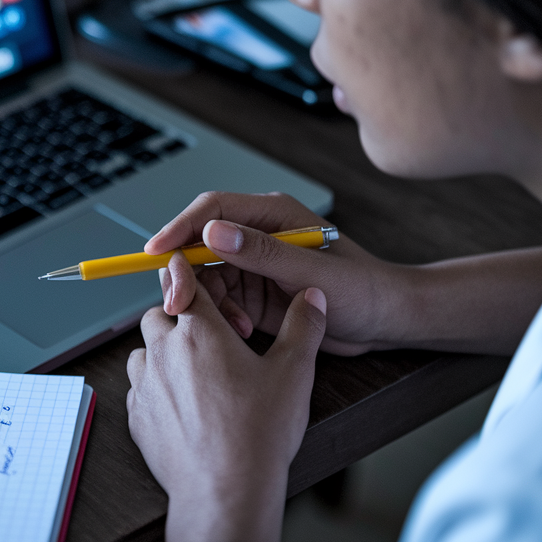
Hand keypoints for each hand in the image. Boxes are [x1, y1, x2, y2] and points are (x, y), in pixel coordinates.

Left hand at [127, 267, 326, 541]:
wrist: (225, 491)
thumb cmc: (259, 432)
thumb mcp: (293, 373)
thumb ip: (303, 326)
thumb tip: (312, 296)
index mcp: (200, 332)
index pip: (183, 283)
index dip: (187, 273)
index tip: (188, 266)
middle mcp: (164, 353)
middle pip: (158, 315)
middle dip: (178, 317)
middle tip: (209, 335)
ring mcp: (145, 387)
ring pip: (143, 352)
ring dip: (162, 353)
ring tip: (195, 370)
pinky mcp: (137, 419)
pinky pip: (139, 390)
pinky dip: (155, 388)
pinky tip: (183, 404)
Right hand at [147, 191, 412, 355]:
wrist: (385, 321)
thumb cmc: (361, 289)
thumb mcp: (312, 272)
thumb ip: (263, 252)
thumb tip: (214, 233)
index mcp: (271, 214)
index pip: (212, 210)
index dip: (180, 228)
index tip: (155, 251)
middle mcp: (257, 234)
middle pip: (199, 244)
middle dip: (186, 273)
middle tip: (180, 303)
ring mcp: (253, 264)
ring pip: (205, 276)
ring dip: (208, 302)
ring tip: (234, 325)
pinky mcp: (253, 292)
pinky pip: (219, 300)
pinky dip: (221, 317)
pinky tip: (241, 331)